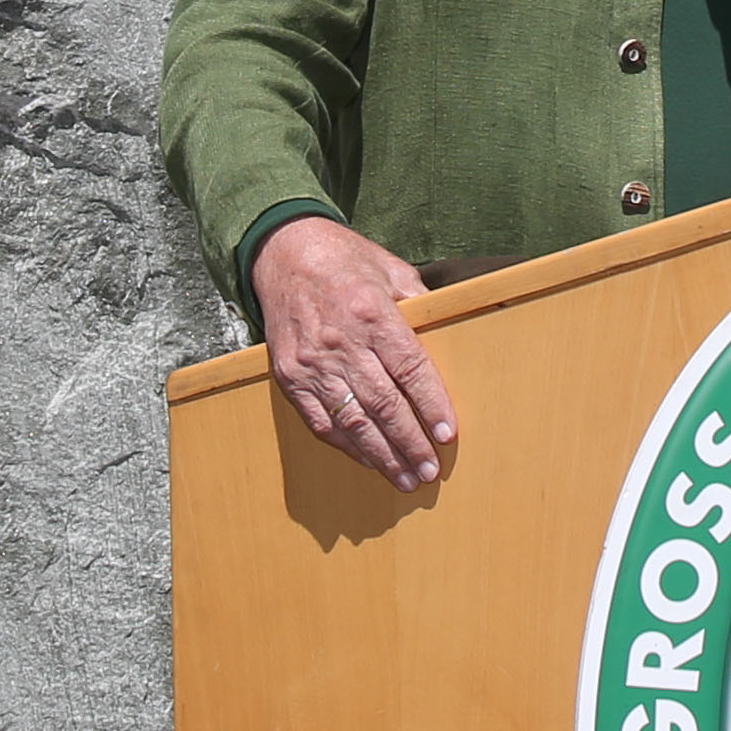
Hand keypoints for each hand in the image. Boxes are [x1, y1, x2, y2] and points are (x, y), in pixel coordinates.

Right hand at [253, 216, 456, 487]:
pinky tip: (367, 460)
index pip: (410, 369)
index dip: (431, 404)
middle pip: (383, 403)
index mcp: (371, 312)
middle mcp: (340, 342)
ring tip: (404, 478)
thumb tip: (448, 335)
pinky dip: (346, 445)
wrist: (282, 252)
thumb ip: (419, 303)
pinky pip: (320, 420)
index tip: (448, 434)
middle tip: (429, 471)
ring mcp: (312, 362)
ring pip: (352, 420)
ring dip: (381, 454)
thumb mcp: (390, 268)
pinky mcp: (290, 375)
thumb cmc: (344, 260)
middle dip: (409, 443)